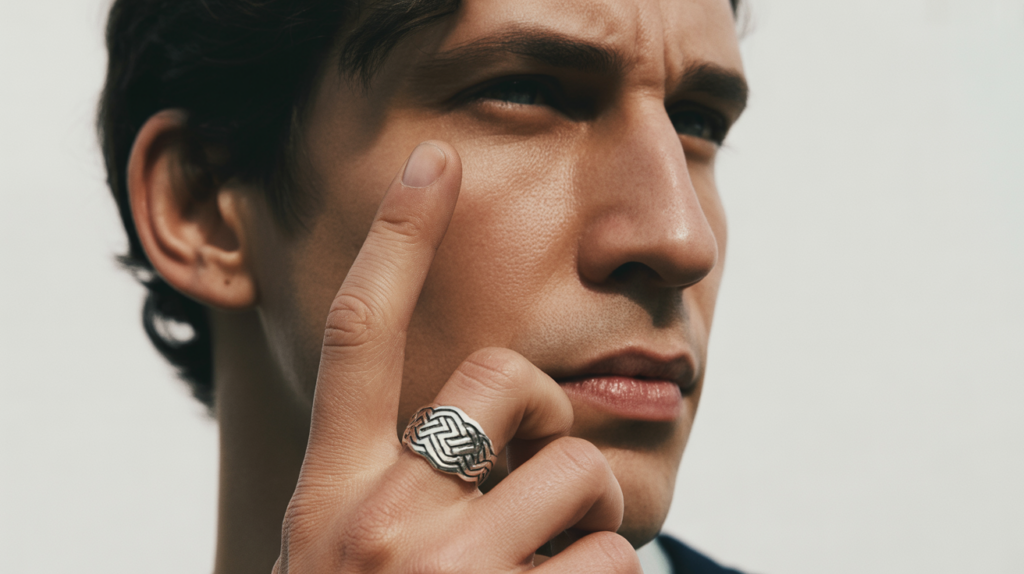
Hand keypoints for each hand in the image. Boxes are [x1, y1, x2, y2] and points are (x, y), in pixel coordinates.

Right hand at [272, 141, 640, 572]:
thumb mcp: (334, 552)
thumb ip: (378, 484)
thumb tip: (457, 428)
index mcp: (328, 496)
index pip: (357, 335)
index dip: (397, 236)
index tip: (435, 160)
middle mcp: (380, 523)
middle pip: (501, 374)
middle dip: (548, 406)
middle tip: (545, 460)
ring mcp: (449, 570)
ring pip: (580, 468)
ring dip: (589, 511)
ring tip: (552, 559)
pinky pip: (616, 554)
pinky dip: (609, 571)